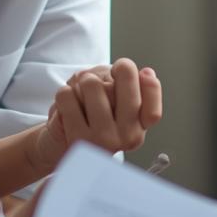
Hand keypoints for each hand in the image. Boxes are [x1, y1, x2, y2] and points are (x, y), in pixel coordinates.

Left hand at [29, 58, 163, 173]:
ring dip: (84, 81)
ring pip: (93, 84)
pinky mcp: (77, 137)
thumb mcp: (119, 107)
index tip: (143, 73)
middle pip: (126, 84)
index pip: (154, 106)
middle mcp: (126, 137)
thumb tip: (148, 74)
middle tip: (111, 73)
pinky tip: (68, 104)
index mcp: (139, 129)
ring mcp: (103, 138)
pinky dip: (65, 93)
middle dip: (117, 69)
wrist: (62, 148)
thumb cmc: (93, 122)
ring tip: (83, 93)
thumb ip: (134, 90)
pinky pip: (68, 95)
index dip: (151, 86)